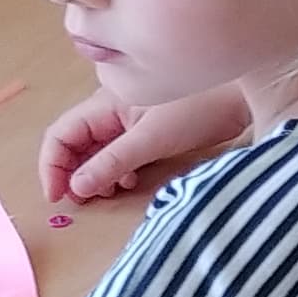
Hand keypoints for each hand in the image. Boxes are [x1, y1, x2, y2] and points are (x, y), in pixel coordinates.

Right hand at [40, 87, 247, 205]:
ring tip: (105, 193)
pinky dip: (116, 169)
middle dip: (72, 173)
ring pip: (96, 150)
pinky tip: (127, 182)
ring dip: (94, 174)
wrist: (245, 95)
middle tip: (82, 201)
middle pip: (74, 144)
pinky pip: (119, 152)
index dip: (52, 167)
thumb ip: (112, 162)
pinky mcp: (149, 130)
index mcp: (104, 104)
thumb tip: (77, 188)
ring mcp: (130, 120)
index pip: (60, 135)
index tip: (58, 198)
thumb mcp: (151, 140)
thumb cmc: (201, 108)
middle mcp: (111, 110)